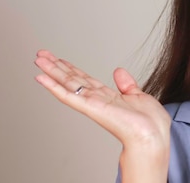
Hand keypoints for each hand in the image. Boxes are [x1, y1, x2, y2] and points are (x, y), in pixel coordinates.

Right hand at [33, 50, 170, 150]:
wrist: (152, 134)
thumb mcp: (138, 96)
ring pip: (67, 84)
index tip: (59, 59)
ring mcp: (91, 103)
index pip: (84, 79)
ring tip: (38, 60)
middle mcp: (97, 99)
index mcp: (108, 96)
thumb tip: (118, 70)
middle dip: (56, 66)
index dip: (71, 68)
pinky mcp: (90, 107)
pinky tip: (42, 78)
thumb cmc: (148, 122)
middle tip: (41, 55)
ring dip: (51, 71)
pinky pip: (68, 96)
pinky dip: (54, 87)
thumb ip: (126, 84)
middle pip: (72, 79)